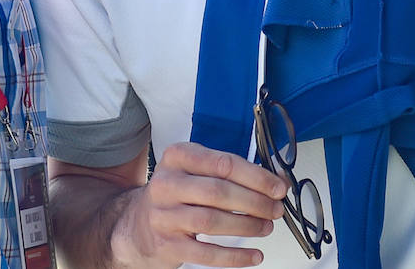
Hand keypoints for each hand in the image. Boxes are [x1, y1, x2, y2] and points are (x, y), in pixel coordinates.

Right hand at [111, 141, 287, 268]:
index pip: (224, 163)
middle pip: (219, 192)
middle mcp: (167, 184)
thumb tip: (276, 182)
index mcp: (178, 157)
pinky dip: (234, 256)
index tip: (278, 187)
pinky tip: (253, 255)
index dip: (256, 177)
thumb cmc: (176, 195)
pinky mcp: (167, 245)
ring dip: (247, 225)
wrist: (137, 226)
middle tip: (275, 209)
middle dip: (255, 202)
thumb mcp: (196, 172)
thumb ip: (232, 173)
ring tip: (266, 227)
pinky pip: (206, 253)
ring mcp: (164, 216)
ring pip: (212, 221)